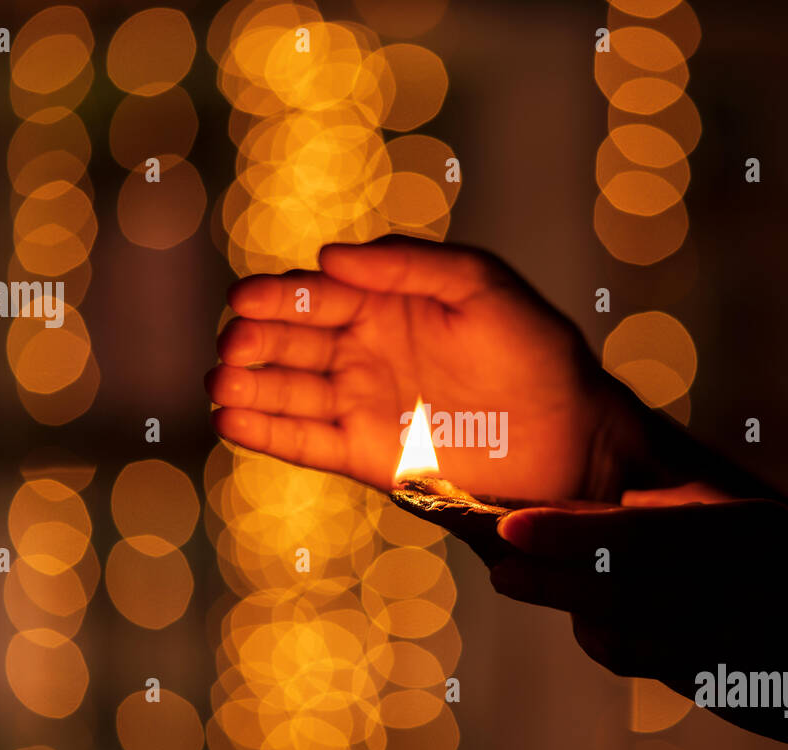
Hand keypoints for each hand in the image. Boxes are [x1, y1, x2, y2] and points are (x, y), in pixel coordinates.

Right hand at [207, 236, 664, 499]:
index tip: (241, 301)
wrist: (568, 436)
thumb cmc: (536, 350)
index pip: (316, 294)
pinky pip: (304, 442)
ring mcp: (364, 404)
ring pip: (289, 391)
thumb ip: (406, 264)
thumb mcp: (479, 283)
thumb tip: (328, 256)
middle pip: (291, 341)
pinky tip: (231, 419)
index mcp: (388, 302)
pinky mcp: (367, 455)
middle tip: (232, 344)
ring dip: (248, 385)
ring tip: (218, 382)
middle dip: (255, 340)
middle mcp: (367, 350)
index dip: (276, 296)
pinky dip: (267, 432)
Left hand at [488, 497, 787, 749]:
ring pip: (621, 634)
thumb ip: (692, 522)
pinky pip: (651, 665)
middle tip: (498, 566)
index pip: (632, 535)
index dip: (563, 532)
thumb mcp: (768, 533)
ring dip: (574, 611)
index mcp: (742, 539)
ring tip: (526, 584)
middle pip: (611, 587)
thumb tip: (621, 513)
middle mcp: (731, 596)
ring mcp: (729, 652)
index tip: (508, 527)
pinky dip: (616, 644)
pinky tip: (592, 627)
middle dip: (545, 577)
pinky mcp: (728, 695)